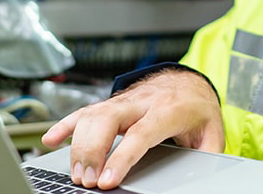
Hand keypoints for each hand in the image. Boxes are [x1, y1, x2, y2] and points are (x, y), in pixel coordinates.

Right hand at [41, 69, 223, 189]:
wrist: (189, 83)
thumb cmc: (198, 111)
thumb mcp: (212, 134)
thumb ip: (205, 156)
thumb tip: (199, 177)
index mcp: (169, 109)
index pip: (141, 133)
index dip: (121, 156)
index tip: (106, 179)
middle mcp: (143, 101)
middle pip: (109, 120)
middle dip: (92, 150)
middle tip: (86, 180)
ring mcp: (124, 100)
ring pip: (93, 114)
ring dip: (79, 144)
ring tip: (76, 173)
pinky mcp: (111, 103)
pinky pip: (84, 111)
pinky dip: (65, 124)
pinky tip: (50, 139)